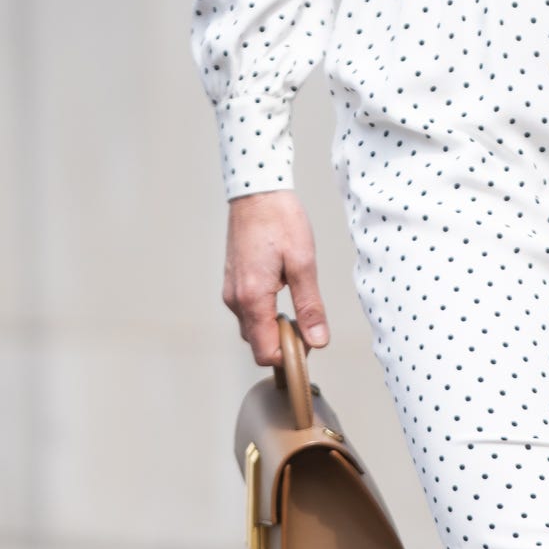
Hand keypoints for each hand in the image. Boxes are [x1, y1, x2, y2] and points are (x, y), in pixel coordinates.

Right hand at [222, 190, 329, 364]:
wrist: (256, 192)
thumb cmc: (280, 221)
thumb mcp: (303, 263)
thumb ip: (310, 306)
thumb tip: (318, 341)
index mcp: (253, 298)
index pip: (266, 353)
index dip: (290, 356)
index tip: (309, 341)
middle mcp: (235, 301)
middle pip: (258, 344)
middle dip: (284, 342)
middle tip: (308, 320)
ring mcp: (230, 292)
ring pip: (252, 329)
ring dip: (274, 327)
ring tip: (296, 300)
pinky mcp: (232, 284)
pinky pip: (248, 312)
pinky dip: (265, 314)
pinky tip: (282, 290)